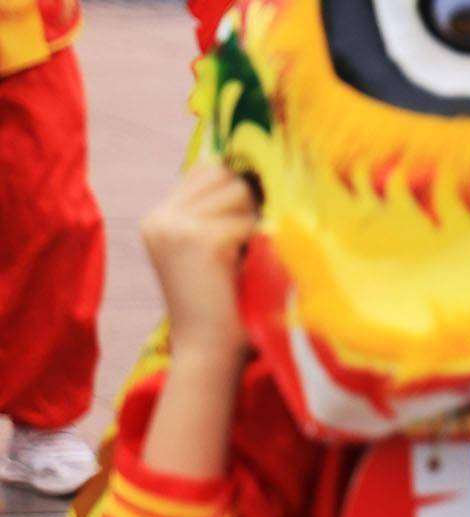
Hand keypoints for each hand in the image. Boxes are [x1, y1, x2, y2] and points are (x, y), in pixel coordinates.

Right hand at [142, 160, 258, 359]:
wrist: (209, 352)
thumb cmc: (224, 302)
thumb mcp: (214, 247)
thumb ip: (222, 209)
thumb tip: (262, 165)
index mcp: (159, 217)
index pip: (208, 168)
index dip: (239, 183)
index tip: (254, 215)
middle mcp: (160, 217)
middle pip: (226, 173)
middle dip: (251, 201)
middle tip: (250, 242)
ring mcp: (175, 226)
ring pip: (241, 191)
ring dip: (257, 222)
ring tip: (246, 257)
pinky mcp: (199, 239)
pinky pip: (251, 220)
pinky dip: (261, 242)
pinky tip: (247, 269)